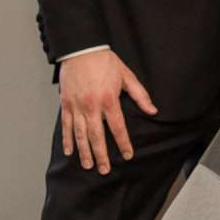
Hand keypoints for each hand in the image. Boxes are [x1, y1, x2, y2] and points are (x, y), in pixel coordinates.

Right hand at [58, 49, 155, 174]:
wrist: (81, 49)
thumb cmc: (105, 62)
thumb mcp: (127, 76)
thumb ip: (140, 95)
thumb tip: (153, 110)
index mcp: (109, 100)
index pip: (117, 128)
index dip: (123, 143)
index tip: (128, 155)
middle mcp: (92, 106)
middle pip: (97, 136)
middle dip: (101, 155)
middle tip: (104, 170)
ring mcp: (77, 106)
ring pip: (80, 134)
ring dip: (84, 152)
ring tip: (88, 165)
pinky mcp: (66, 104)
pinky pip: (66, 125)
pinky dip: (67, 139)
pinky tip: (69, 151)